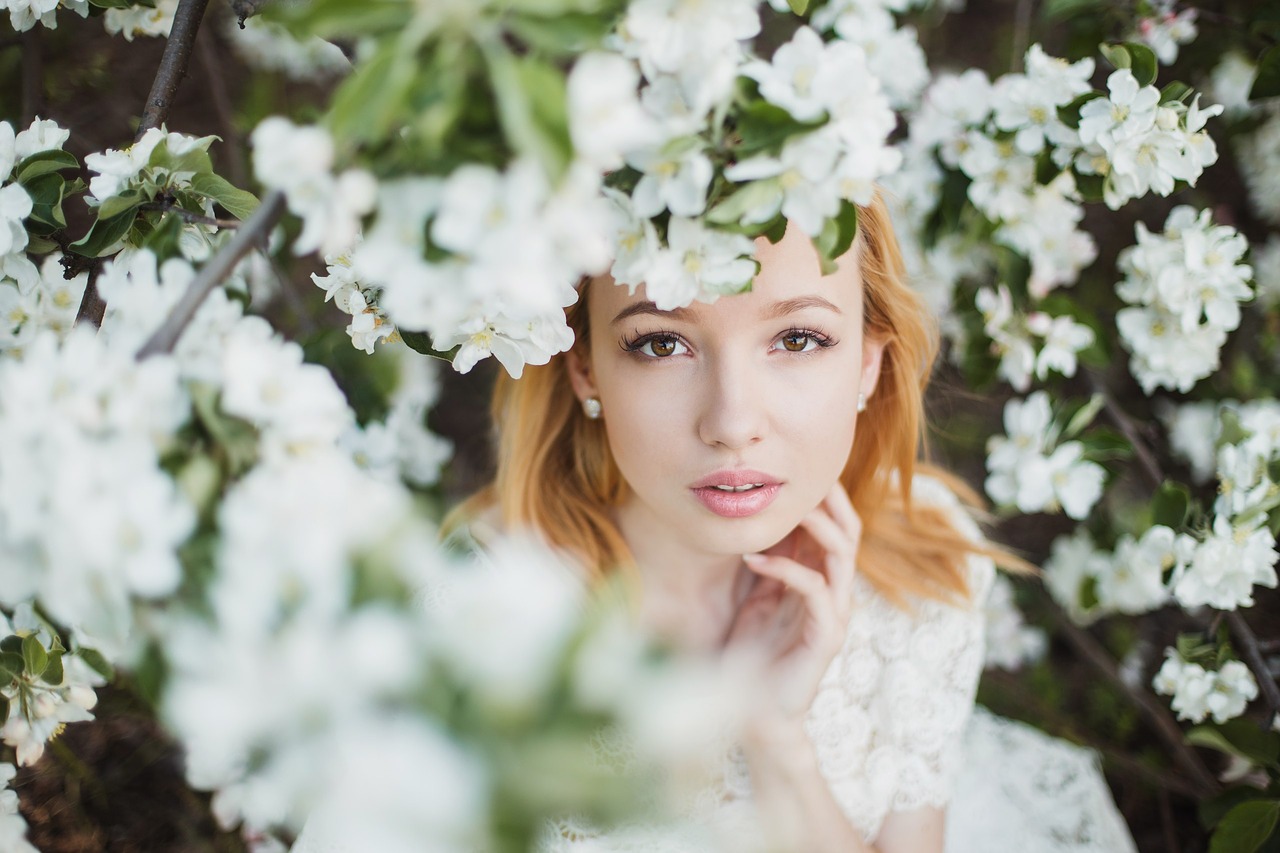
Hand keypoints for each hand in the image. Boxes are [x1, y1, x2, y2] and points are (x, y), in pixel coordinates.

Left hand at [722, 482, 861, 725]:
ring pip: (840, 554)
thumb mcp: (759, 596)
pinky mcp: (826, 636)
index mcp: (822, 581)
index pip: (835, 527)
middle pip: (848, 532)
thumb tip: (759, 520)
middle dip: (829, 500)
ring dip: (814, 525)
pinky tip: (753, 556)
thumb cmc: (755, 653)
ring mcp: (834, 614)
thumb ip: (770, 562)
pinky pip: (814, 588)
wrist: (757, 713)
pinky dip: (784, 567)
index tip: (796, 468)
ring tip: (784, 507)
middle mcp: (835, 593)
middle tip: (800, 475)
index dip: (823, 497)